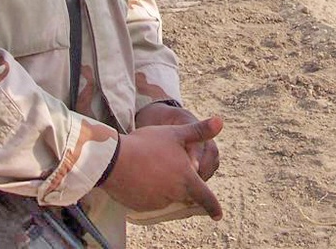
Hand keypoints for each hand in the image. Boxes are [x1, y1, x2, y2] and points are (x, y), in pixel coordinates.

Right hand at [103, 115, 223, 218]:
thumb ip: (199, 131)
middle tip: (166, 165)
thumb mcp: (176, 133)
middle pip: (184, 194)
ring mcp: (157, 202)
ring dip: (164, 186)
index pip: (205, 197)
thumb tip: (220, 121)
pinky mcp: (142, 206)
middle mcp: (175, 194)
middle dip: (181, 184)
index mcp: (187, 178)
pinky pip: (150, 200)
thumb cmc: (148, 143)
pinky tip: (140, 176)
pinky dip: (149, 192)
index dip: (213, 206)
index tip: (218, 215)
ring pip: (166, 196)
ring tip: (150, 166)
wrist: (114, 159)